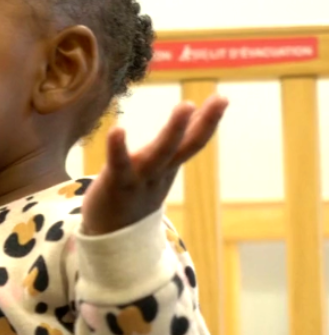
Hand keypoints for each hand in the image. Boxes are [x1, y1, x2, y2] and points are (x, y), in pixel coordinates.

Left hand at [82, 95, 228, 234]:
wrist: (111, 237)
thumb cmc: (132, 194)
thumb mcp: (155, 170)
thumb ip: (168, 148)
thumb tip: (185, 122)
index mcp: (168, 167)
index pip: (192, 142)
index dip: (208, 121)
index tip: (222, 97)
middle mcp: (159, 172)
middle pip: (186, 147)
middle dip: (204, 123)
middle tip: (221, 99)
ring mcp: (141, 178)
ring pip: (161, 154)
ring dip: (175, 131)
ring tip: (187, 105)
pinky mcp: (117, 183)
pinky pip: (119, 164)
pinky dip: (118, 148)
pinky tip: (117, 129)